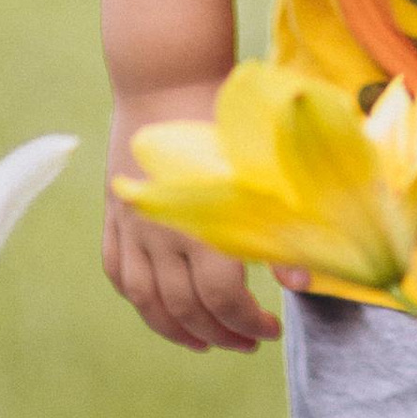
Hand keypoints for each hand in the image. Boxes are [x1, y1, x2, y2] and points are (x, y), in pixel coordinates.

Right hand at [102, 90, 281, 351]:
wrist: (167, 75)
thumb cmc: (226, 116)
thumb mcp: (262, 168)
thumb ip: (279, 228)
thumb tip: (302, 283)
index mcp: (202, 223)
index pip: (222, 298)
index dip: (248, 322)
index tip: (271, 330)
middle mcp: (161, 233)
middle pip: (185, 308)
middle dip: (218, 333)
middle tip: (246, 342)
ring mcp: (132, 226)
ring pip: (146, 300)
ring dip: (176, 330)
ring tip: (204, 341)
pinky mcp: (114, 215)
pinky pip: (119, 272)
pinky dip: (138, 299)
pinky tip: (159, 309)